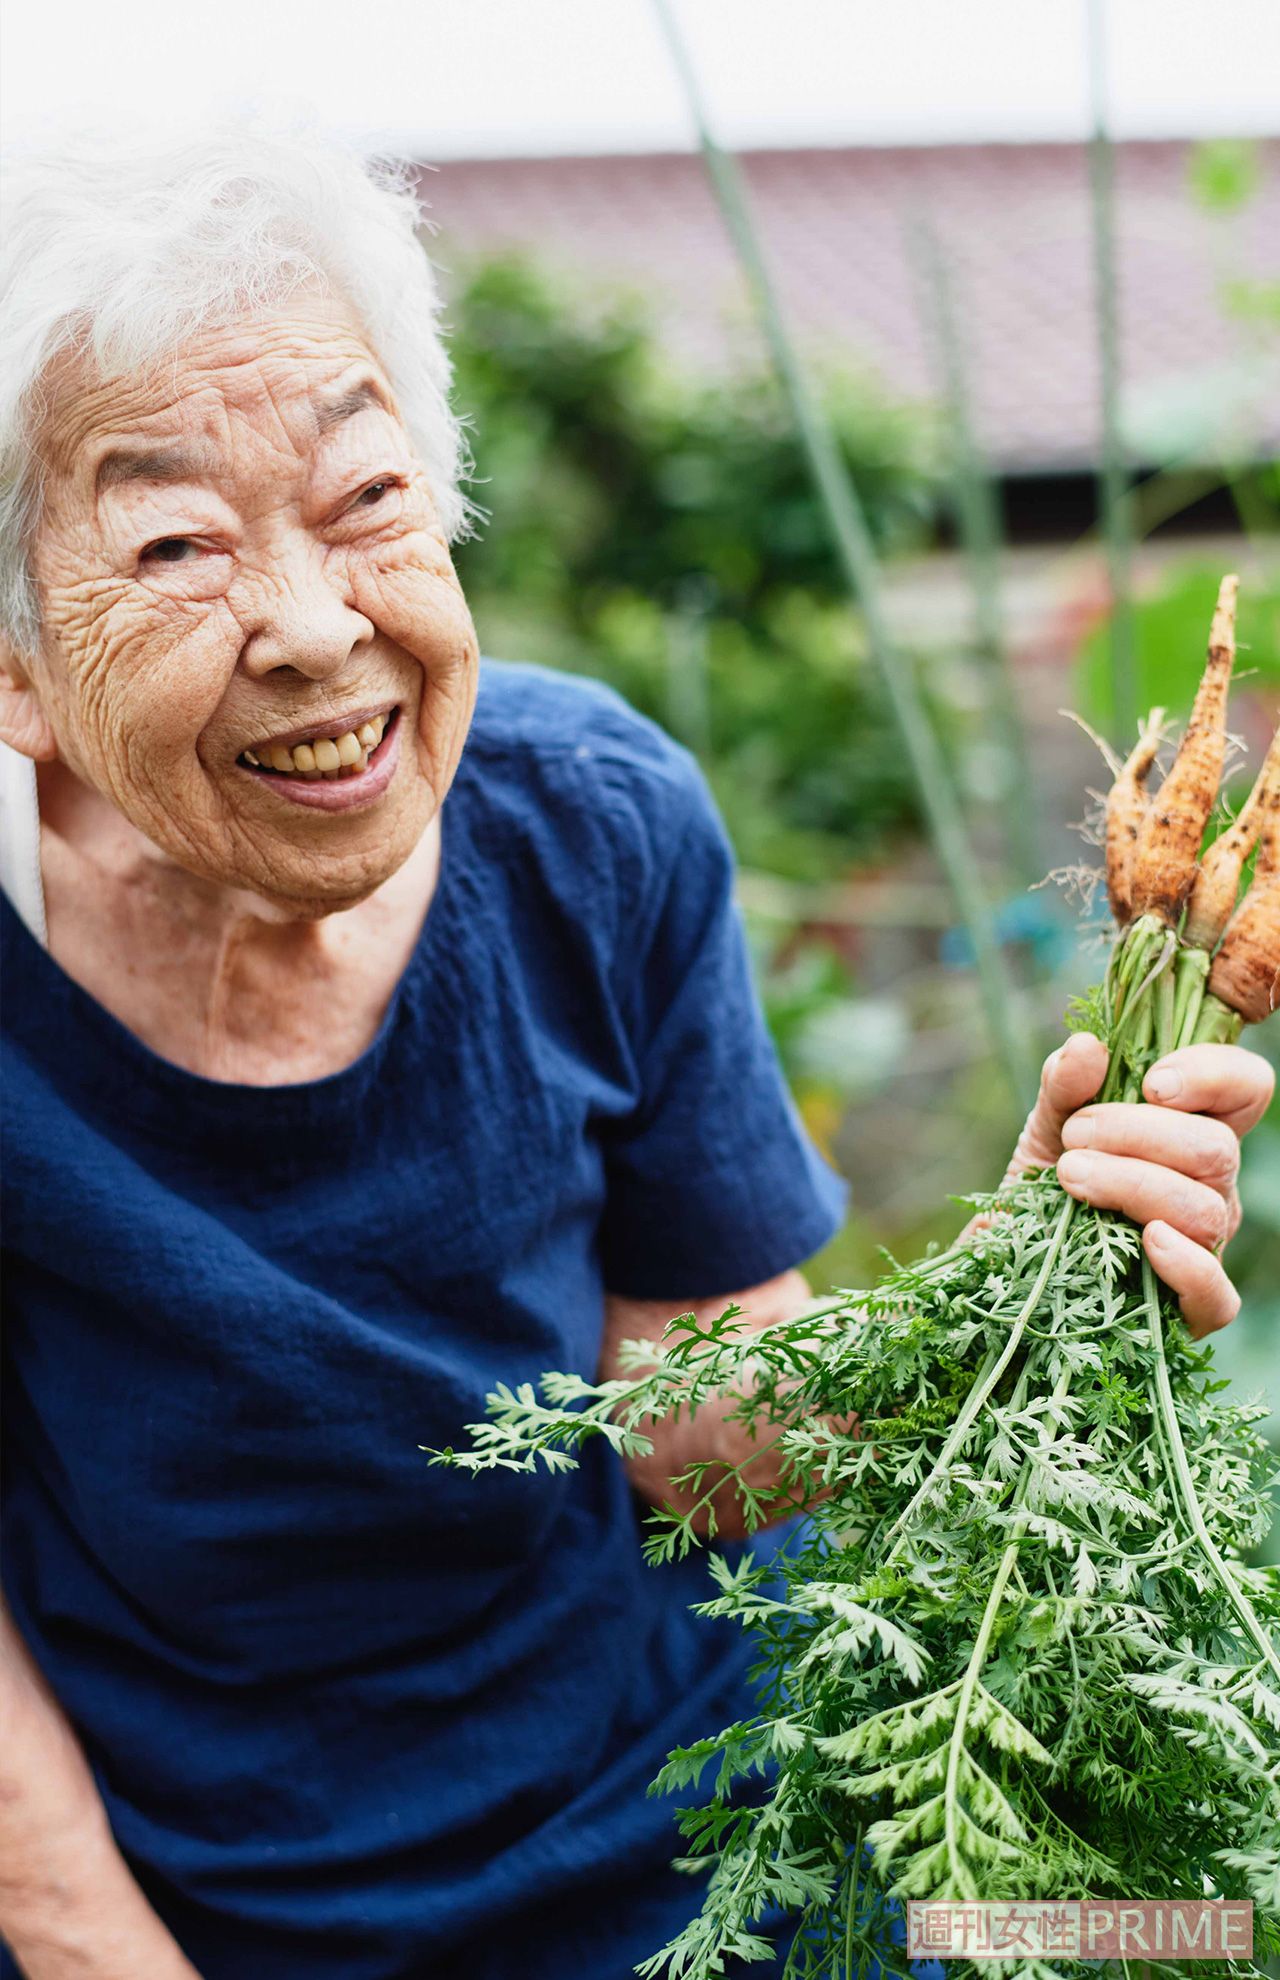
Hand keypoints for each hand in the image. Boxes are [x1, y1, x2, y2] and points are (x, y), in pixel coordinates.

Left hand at [1005, 1032, 1273, 1337]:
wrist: (1008, 1262)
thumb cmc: (1044, 1185)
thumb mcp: (1046, 1126)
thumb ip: (1065, 1084)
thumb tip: (1089, 1046)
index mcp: (1193, 1129)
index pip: (1248, 1088)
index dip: (1213, 1075)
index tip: (1150, 1082)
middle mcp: (1213, 1185)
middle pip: (1217, 1149)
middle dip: (1138, 1134)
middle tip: (1074, 1138)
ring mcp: (1207, 1246)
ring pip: (1205, 1209)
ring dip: (1133, 1184)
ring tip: (1070, 1176)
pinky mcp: (1190, 1307)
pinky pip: (1216, 1293)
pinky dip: (1186, 1265)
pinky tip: (1145, 1240)